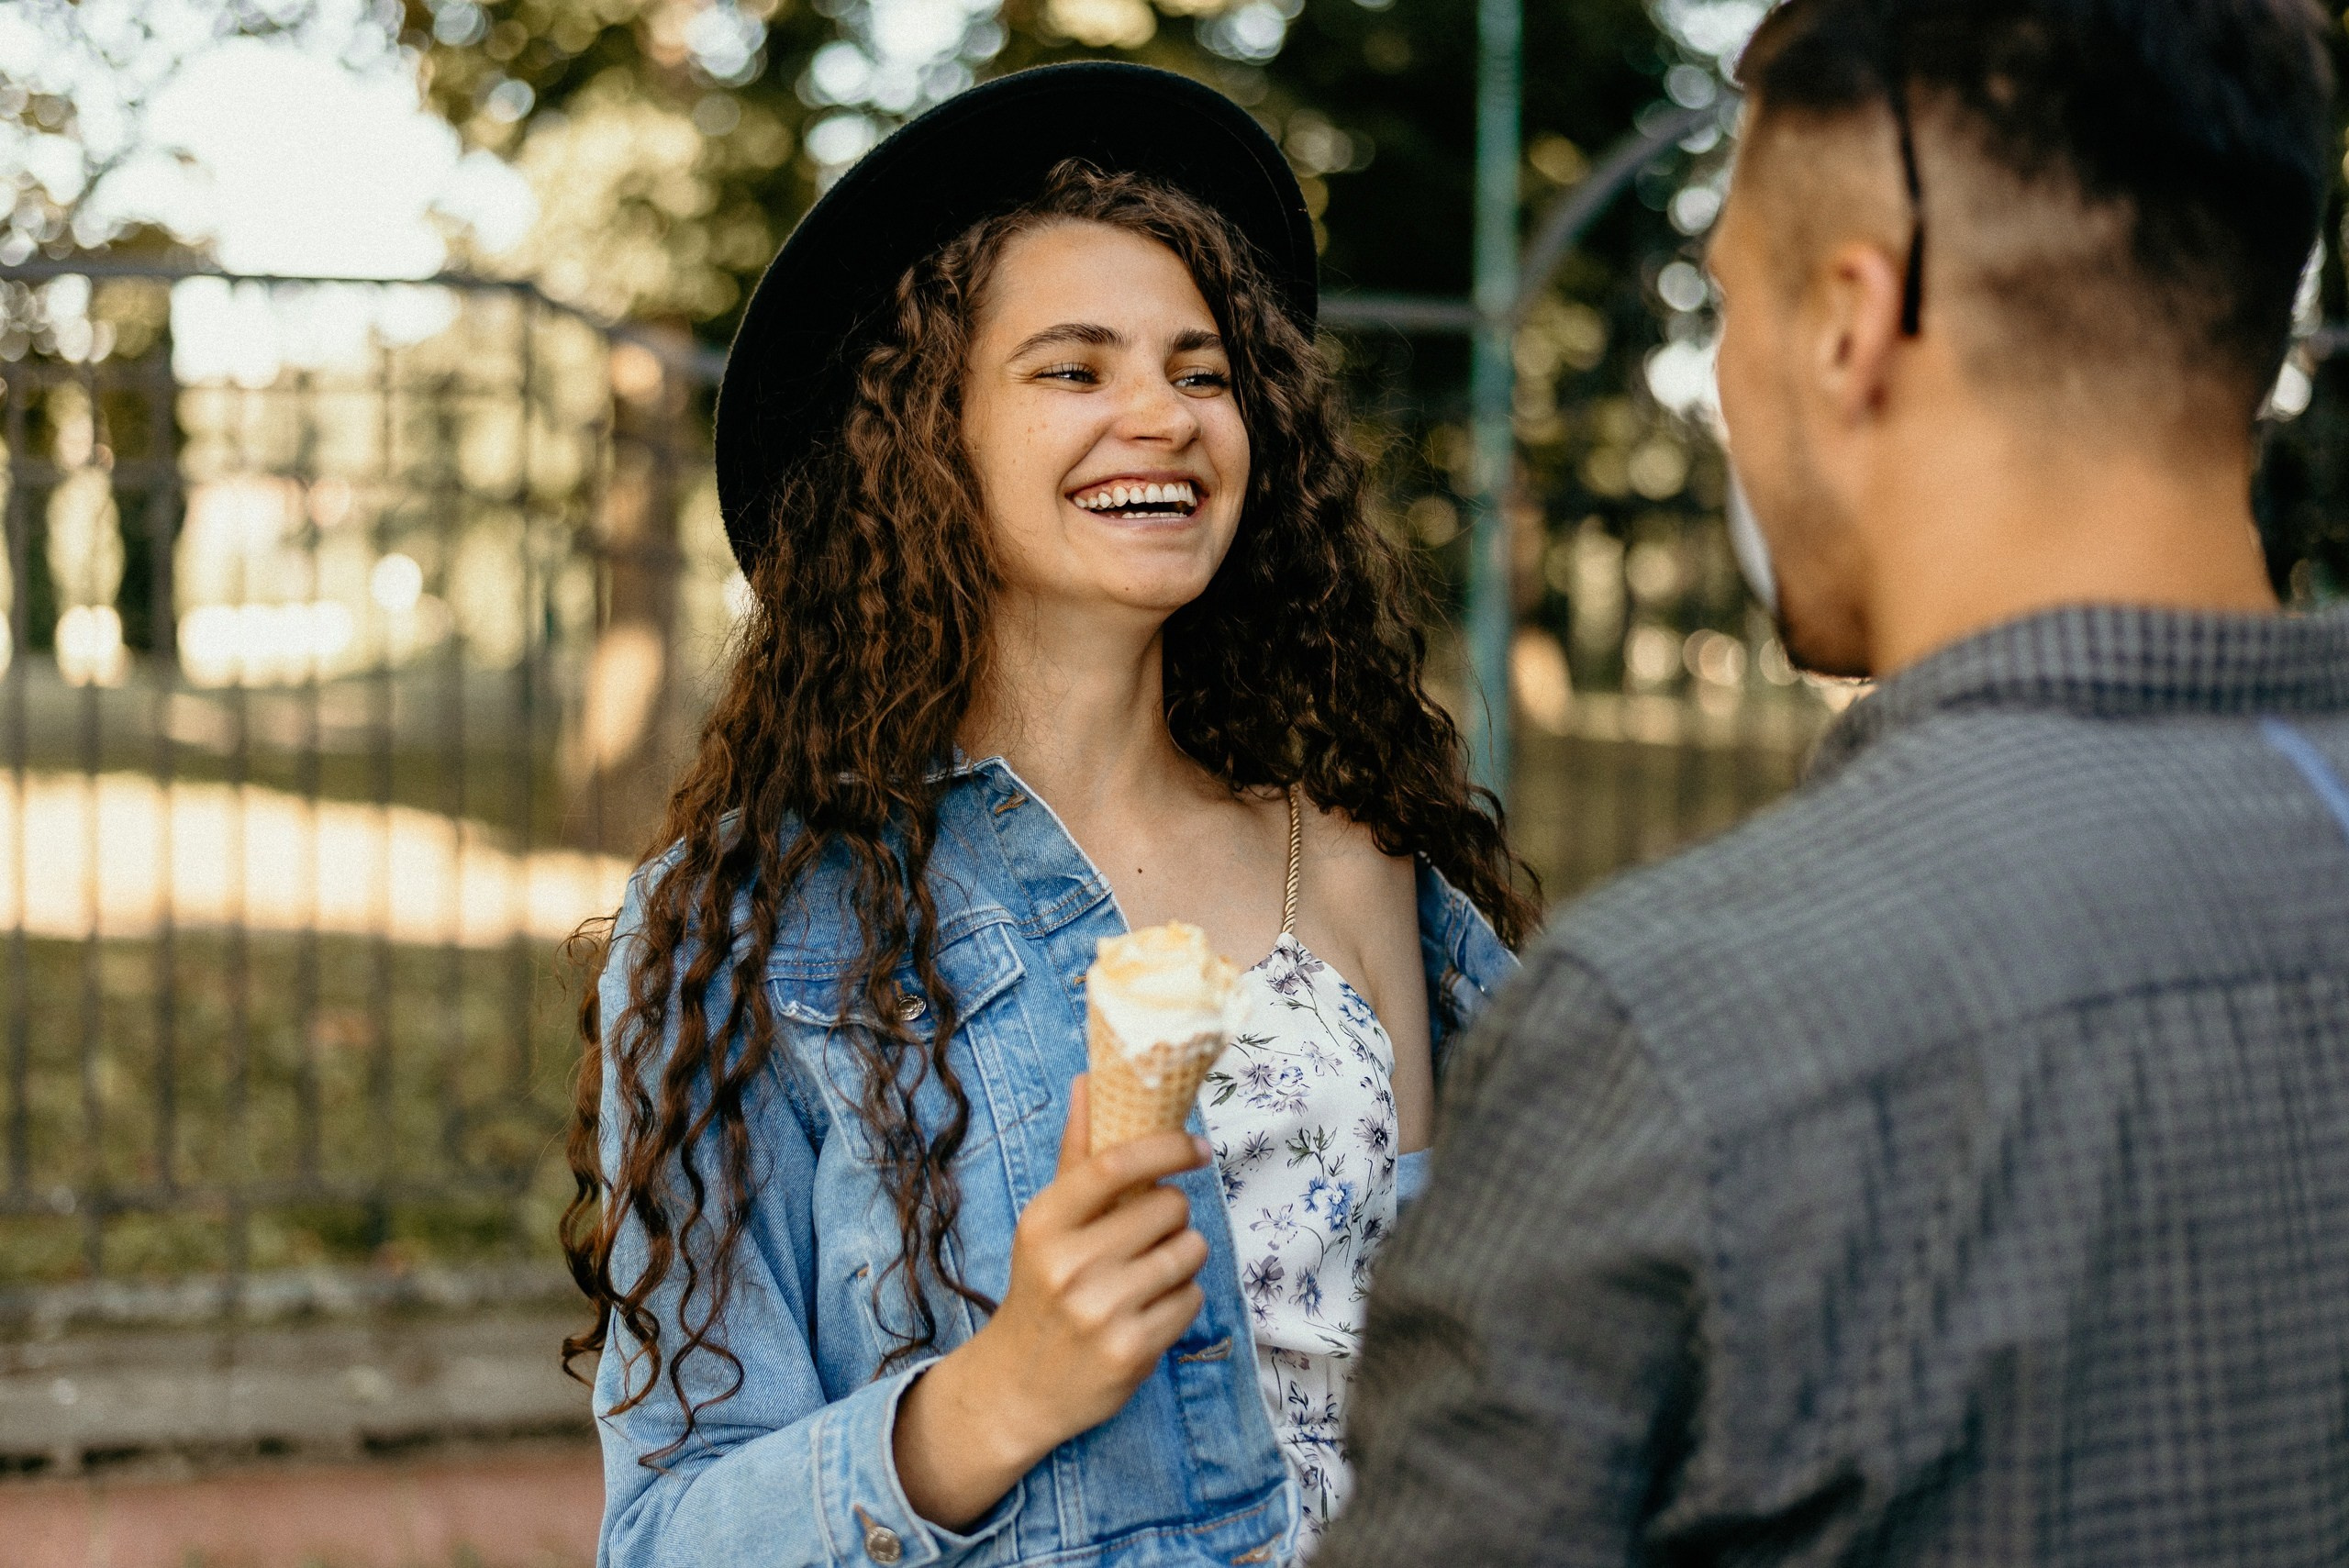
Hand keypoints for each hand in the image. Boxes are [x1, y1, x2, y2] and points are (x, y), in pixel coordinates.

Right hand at [892, 1075, 1211, 1529]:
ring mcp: (1101, 1311)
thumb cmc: (1041, 1287)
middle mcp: (1070, 1265)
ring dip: (1181, 1258)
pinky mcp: (1131, 1351)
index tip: (1195, 1147)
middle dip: (1172, 1217)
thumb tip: (1088, 1080)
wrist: (1017, 1387)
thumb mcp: (1047, 1223)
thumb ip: (1075, 1152)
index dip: (1166, 1146)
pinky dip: (1181, 1301)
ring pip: (1189, 1253)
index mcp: (1045, 1222)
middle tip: (1149, 1235)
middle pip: (1169, 1208)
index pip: (1116, 1164)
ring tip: (1147, 1274)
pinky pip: (1192, 1300)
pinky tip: (1147, 1311)